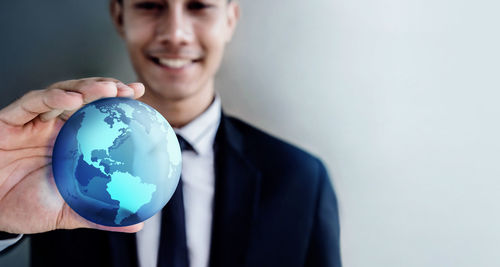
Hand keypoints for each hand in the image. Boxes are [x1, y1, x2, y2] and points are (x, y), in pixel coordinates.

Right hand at [0, 78, 144, 233]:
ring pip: (62, 94)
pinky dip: (52, 97)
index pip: (98, 117)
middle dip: (108, 89)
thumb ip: (100, 214)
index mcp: (71, 143)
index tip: (140, 97)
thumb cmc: (26, 207)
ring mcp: (34, 122)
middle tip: (129, 91)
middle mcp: (54, 127)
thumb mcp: (69, 212)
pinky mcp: (10, 121)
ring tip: (108, 89)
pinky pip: (32, 103)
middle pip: (85, 99)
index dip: (118, 104)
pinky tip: (72, 98)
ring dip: (86, 88)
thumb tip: (136, 226)